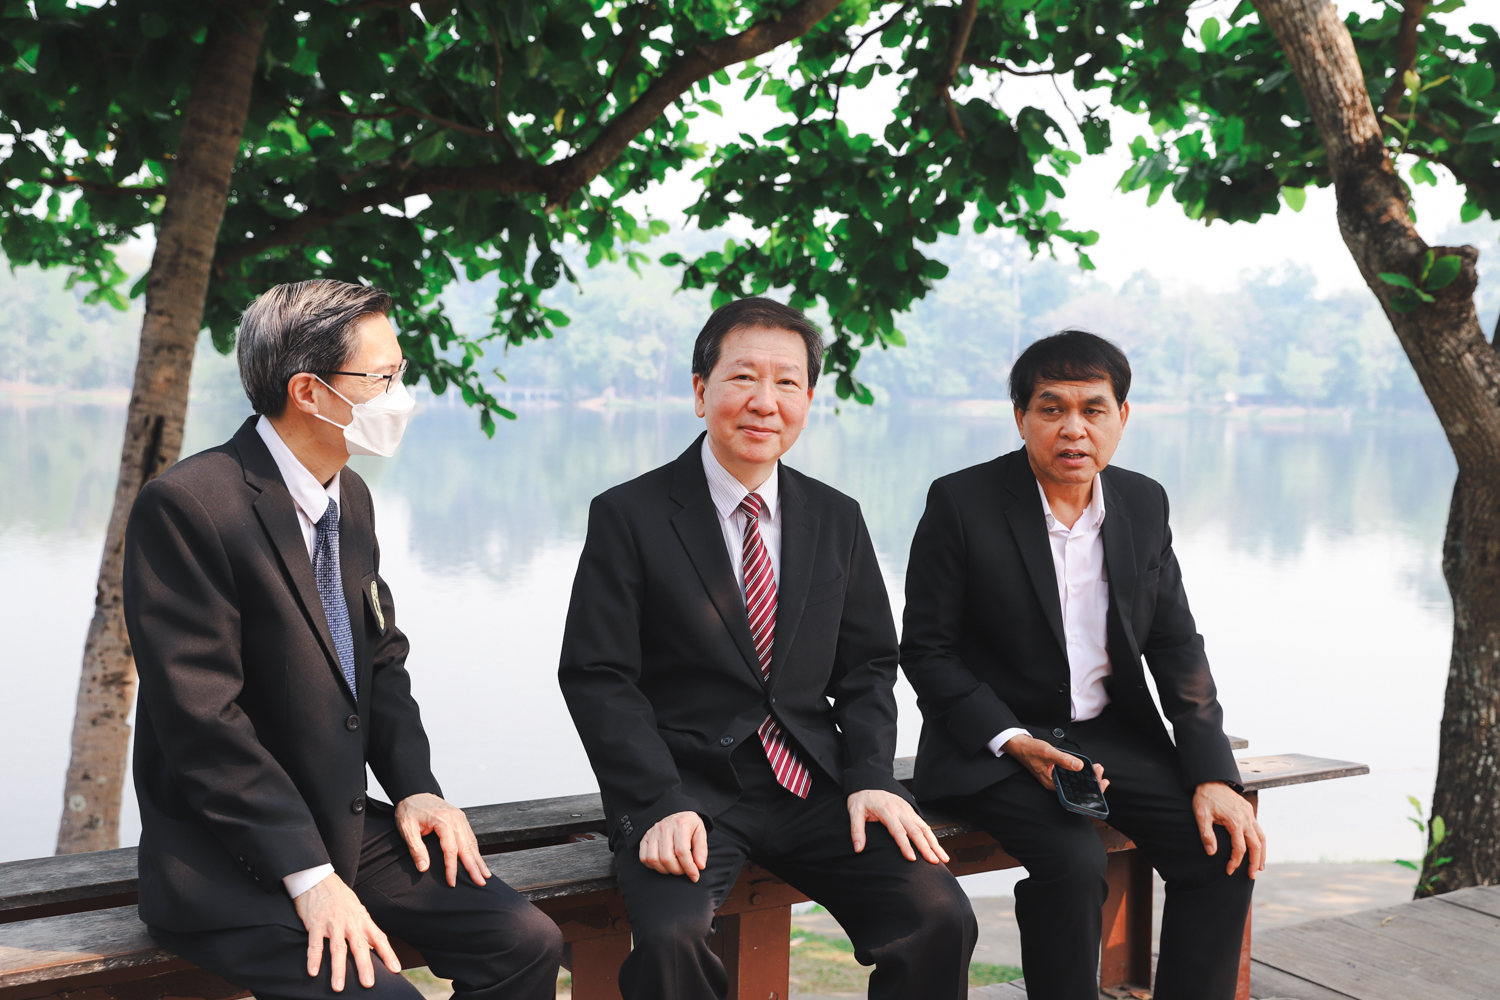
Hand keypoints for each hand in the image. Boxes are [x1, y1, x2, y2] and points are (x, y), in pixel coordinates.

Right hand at [293, 873, 400, 990]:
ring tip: (338, 987)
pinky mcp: (315, 924)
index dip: (388, 954)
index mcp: (362, 919)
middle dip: (364, 966)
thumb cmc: (340, 897)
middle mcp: (350, 922)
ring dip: (338, 969)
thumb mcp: (357, 909)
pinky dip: (314, 959)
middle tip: (369, 984)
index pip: (379, 938)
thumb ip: (365, 929)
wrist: (319, 878)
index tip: (396, 970)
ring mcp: (332, 923)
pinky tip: (313, 972)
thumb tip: (374, 948)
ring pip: (337, 949)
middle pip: (359, 946)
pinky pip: (314, 944)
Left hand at [395, 792, 491, 887]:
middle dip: (474, 867)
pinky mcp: (460, 818)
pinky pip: (470, 836)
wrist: (413, 791)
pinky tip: (478, 859)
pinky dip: (475, 850)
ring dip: (479, 859)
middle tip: (481, 882)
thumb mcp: (407, 829)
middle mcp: (455, 818)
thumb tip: (424, 868)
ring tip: (485, 874)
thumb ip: (416, 849)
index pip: (450, 849)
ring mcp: (460, 817)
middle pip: (467, 847)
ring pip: (471, 842)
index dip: (451, 868)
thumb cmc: (409, 809)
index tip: (452, 883)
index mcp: (443, 820)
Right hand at [639, 810, 707, 880]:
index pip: (682, 852)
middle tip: (684, 870)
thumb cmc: (689, 824)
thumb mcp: (700, 832)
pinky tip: (662, 864)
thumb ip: (701, 849)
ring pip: (654, 859)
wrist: (677, 812)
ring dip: (665, 870)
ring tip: (674, 868)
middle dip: (677, 870)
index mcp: (680, 824)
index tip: (695, 876)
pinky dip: (652, 866)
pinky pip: (644, 857)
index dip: (689, 868)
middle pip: (667, 858)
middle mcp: (664, 827)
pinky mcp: (645, 837)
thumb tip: (700, 866)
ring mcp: (653, 832)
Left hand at [847, 789, 950, 864]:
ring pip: (924, 828)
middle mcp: (901, 810)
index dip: (905, 846)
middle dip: (926, 847)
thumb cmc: (862, 798)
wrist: (868, 780)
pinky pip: (924, 825)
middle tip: (934, 861)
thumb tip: (858, 848)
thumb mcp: (854, 812)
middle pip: (916, 831)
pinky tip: (937, 847)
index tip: (912, 858)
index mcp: (887, 811)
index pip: (898, 831)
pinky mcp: (910, 811)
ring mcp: (907, 810)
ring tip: (943, 858)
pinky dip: (932, 837)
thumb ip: (856, 830)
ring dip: (934, 843)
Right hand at [1003, 734, 1109, 793]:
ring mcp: (1056, 778)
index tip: (1100, 782)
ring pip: (1075, 782)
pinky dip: (1079, 772)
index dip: (1089, 790)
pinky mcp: (1056, 772)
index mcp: (1053, 784)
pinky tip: (1086, 767)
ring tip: (1096, 769)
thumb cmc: (1030, 750)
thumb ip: (1064, 759)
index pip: (1075, 792)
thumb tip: (1079, 766)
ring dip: (1086, 776)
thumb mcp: (1048, 753)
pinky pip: (1070, 775)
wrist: (1019, 746)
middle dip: (1091, 782)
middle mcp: (1055, 784)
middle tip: (1100, 771)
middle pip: (1077, 788)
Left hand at [1193, 781, 1265, 878]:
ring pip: (1261, 838)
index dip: (1235, 862)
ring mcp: (1249, 814)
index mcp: (1235, 821)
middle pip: (1256, 845)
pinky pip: (1259, 830)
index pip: (1240, 848)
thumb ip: (1206, 834)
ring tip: (1260, 867)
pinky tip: (1258, 850)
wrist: (1211, 780)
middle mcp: (1246, 818)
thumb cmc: (1204, 798)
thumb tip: (1211, 853)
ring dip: (1262, 854)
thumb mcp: (1201, 815)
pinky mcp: (1249, 811)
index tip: (1229, 870)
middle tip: (1252, 876)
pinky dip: (1260, 842)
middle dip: (1255, 862)